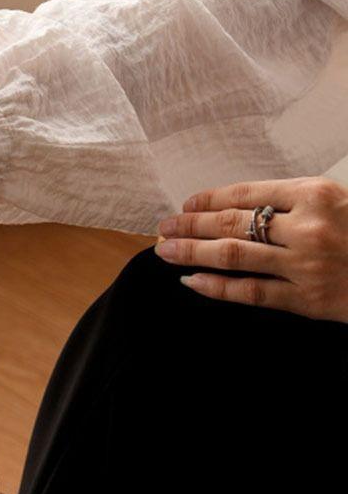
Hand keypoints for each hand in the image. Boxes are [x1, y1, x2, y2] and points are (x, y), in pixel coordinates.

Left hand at [155, 177, 347, 322]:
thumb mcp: (335, 200)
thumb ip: (291, 201)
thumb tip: (232, 207)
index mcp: (315, 193)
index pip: (247, 194)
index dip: (208, 200)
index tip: (185, 205)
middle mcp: (308, 227)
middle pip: (232, 224)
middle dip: (190, 226)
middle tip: (163, 228)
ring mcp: (305, 265)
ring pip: (234, 256)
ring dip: (192, 253)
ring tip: (166, 251)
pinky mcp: (305, 299)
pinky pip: (250, 292)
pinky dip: (215, 288)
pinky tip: (191, 282)